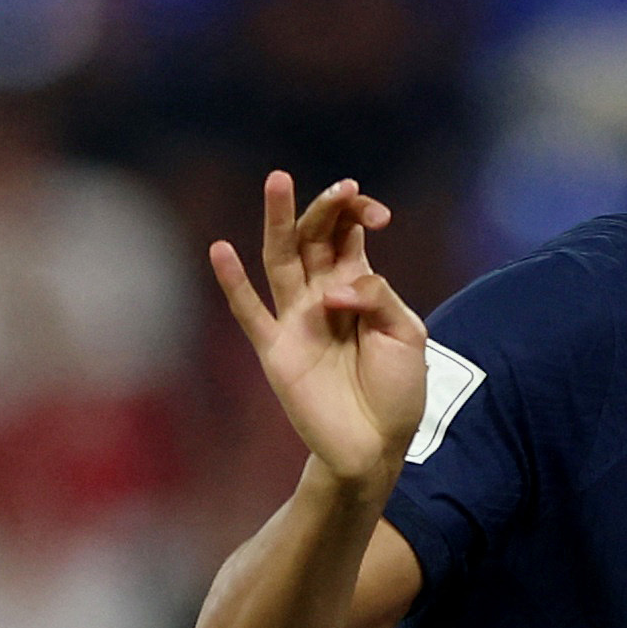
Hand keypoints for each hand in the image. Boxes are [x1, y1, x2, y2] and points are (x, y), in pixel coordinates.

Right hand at [207, 171, 429, 496]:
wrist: (376, 446)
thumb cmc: (396, 391)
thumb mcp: (406, 336)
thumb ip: (378, 298)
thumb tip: (336, 288)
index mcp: (358, 286)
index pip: (347, 234)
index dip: (357, 214)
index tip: (378, 215)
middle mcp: (322, 294)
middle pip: (313, 238)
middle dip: (324, 209)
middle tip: (340, 188)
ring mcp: (296, 319)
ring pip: (281, 260)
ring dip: (278, 221)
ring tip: (279, 181)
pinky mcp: (276, 349)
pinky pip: (250, 312)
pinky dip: (233, 283)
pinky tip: (220, 250)